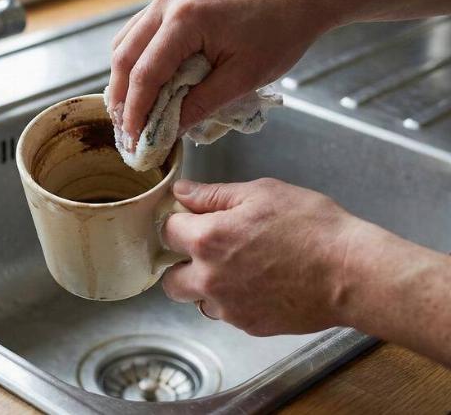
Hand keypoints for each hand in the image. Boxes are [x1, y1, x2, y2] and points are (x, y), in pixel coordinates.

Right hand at [107, 0, 328, 145]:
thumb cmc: (280, 32)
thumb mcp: (242, 78)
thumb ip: (199, 105)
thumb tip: (168, 131)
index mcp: (185, 20)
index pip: (144, 74)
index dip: (135, 111)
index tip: (134, 140)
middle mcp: (168, 2)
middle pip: (124, 56)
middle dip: (121, 98)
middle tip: (125, 131)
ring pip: (125, 42)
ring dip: (123, 78)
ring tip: (130, 110)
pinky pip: (140, 31)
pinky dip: (135, 59)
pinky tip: (143, 82)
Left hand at [161, 178, 360, 334]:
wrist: (352, 273)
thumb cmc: (312, 226)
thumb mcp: (262, 192)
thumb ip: (213, 194)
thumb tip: (182, 192)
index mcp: (207, 240)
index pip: (167, 232)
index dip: (179, 222)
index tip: (193, 220)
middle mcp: (209, 279)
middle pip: (170, 279)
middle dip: (181, 264)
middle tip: (206, 251)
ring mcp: (229, 307)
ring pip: (198, 299)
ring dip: (206, 286)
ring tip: (238, 268)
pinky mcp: (250, 326)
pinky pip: (227, 314)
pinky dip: (234, 301)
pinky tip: (260, 284)